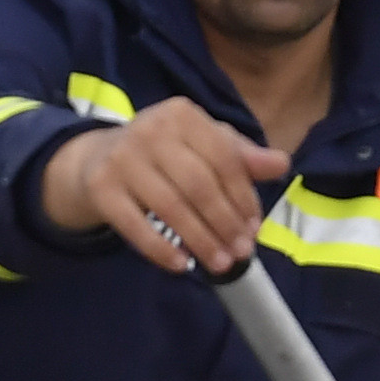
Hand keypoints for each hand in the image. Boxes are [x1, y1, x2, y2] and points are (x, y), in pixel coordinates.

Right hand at [31, 98, 291, 274]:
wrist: (98, 159)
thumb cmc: (164, 152)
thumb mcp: (202, 145)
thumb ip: (241, 156)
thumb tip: (281, 164)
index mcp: (182, 114)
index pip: (223, 158)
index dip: (243, 197)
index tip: (255, 228)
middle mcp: (150, 129)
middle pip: (198, 184)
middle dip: (224, 223)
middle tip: (241, 252)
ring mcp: (122, 158)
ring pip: (170, 207)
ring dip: (200, 240)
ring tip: (220, 264)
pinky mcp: (100, 187)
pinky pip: (135, 226)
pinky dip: (160, 249)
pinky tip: (181, 266)